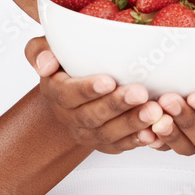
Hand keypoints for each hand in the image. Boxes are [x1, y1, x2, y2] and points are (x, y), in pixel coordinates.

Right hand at [24, 37, 167, 154]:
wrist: (74, 94)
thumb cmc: (67, 63)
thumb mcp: (50, 48)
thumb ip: (40, 50)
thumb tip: (45, 63)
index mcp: (55, 90)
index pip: (68, 93)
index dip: (88, 89)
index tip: (109, 81)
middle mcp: (68, 116)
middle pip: (91, 115)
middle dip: (117, 105)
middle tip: (140, 93)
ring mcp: (86, 133)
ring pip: (108, 134)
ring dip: (132, 123)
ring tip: (154, 111)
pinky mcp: (105, 144)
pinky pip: (120, 146)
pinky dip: (137, 140)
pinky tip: (154, 133)